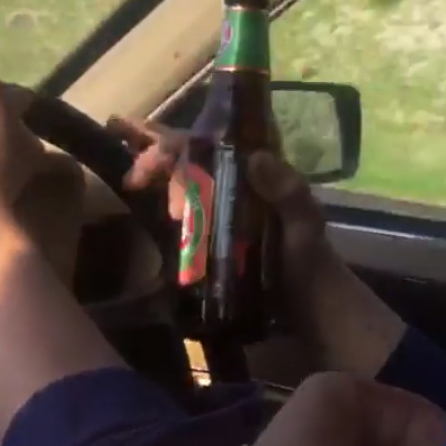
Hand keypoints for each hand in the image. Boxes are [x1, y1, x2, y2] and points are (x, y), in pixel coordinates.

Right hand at [111, 117, 404, 376]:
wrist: (311, 307)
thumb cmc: (309, 261)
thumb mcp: (305, 223)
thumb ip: (288, 191)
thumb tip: (255, 156)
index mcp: (259, 172)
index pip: (214, 141)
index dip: (181, 138)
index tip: (155, 151)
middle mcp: (238, 184)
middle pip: (190, 159)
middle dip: (158, 159)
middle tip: (134, 179)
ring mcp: (224, 210)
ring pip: (183, 184)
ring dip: (158, 182)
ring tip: (134, 189)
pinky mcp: (215, 237)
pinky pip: (186, 215)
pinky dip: (165, 211)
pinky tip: (148, 215)